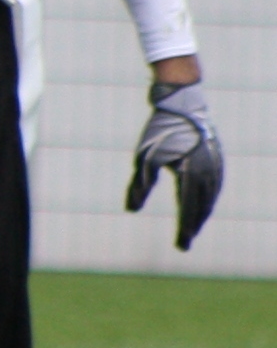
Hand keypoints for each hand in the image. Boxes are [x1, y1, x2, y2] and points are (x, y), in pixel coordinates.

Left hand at [125, 79, 221, 249]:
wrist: (182, 102)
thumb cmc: (160, 129)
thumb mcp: (144, 158)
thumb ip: (139, 185)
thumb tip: (131, 210)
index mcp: (193, 173)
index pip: (189, 208)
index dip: (184, 229)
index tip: (181, 246)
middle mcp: (209, 171)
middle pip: (202, 206)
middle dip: (192, 226)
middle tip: (184, 244)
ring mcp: (216, 163)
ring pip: (211, 196)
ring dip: (202, 213)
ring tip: (192, 228)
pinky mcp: (216, 156)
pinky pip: (215, 184)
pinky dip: (209, 198)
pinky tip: (203, 204)